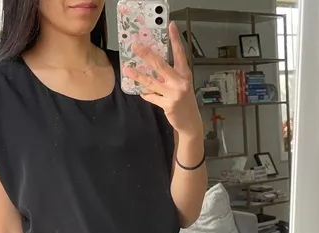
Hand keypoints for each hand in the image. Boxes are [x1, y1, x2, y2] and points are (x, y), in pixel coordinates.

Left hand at [123, 22, 201, 138]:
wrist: (190, 122)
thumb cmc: (184, 101)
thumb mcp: (181, 85)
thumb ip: (170, 76)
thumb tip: (153, 67)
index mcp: (185, 74)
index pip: (180, 53)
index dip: (175, 39)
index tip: (170, 25)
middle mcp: (180, 82)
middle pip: (161, 65)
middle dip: (147, 55)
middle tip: (136, 47)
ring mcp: (174, 93)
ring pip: (152, 82)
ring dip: (138, 75)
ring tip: (127, 69)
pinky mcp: (168, 105)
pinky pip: (152, 97)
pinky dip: (146, 94)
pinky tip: (141, 92)